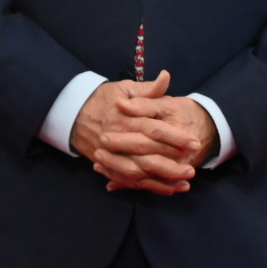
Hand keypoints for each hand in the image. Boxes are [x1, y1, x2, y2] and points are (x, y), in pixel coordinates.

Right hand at [71, 71, 210, 194]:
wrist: (72, 113)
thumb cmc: (102, 99)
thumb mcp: (124, 88)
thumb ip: (147, 89)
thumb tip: (166, 77)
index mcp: (125, 119)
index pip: (154, 129)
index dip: (175, 137)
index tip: (194, 142)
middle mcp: (119, 139)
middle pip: (147, 155)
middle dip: (171, 164)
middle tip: (192, 169)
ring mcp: (112, 155)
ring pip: (139, 173)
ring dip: (162, 180)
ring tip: (184, 183)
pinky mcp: (109, 165)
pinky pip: (130, 181)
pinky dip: (148, 187)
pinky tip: (167, 190)